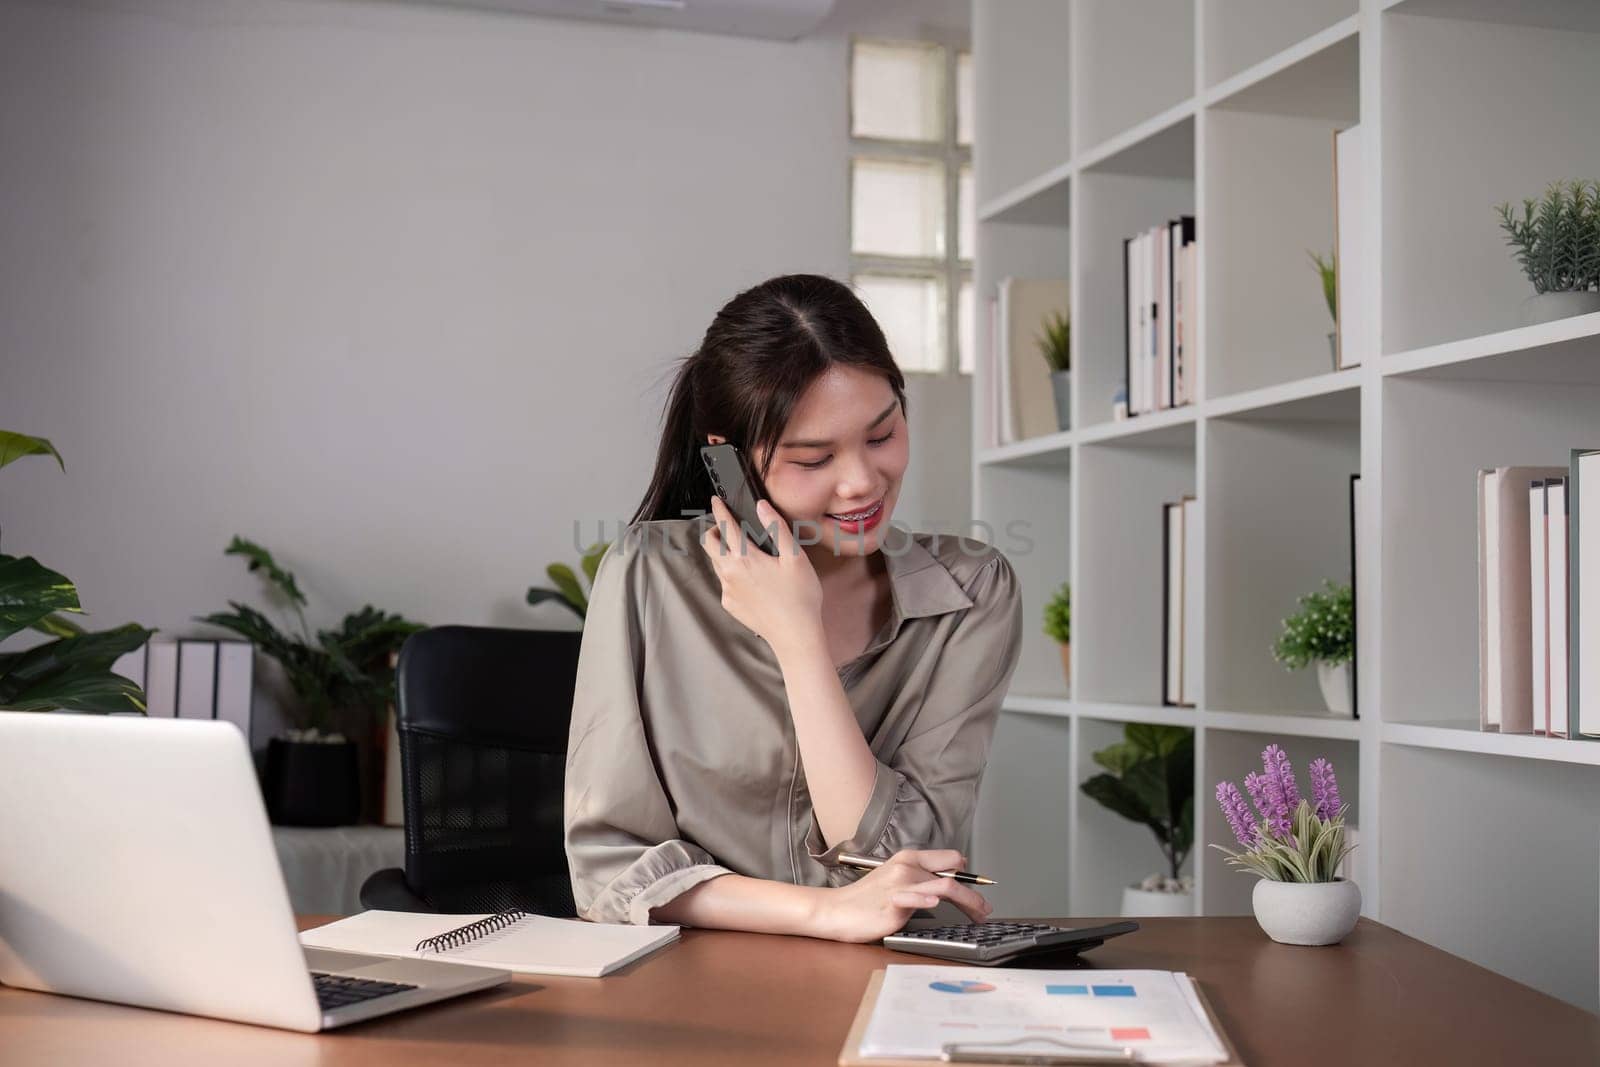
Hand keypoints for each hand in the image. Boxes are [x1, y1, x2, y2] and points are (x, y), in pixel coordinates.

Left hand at [701, 495, 822, 652]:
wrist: (795, 635)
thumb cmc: (800, 597)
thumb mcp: (795, 557)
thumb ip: (776, 528)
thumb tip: (761, 506)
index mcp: (745, 558)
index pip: (725, 526)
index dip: (719, 510)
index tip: (715, 500)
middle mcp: (729, 573)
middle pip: (709, 544)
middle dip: (714, 531)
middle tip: (727, 527)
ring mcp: (727, 591)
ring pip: (715, 563)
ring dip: (722, 552)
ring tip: (741, 551)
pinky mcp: (730, 605)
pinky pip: (723, 582)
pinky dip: (730, 573)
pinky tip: (749, 578)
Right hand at [814, 849, 992, 943]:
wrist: (837, 911)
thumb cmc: (865, 900)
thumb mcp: (895, 881)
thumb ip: (918, 879)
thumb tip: (944, 887)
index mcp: (908, 858)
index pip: (949, 858)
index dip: (968, 875)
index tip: (979, 891)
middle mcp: (907, 867)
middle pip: (952, 875)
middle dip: (975, 895)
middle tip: (985, 910)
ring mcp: (900, 885)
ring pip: (944, 886)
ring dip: (968, 902)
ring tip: (979, 915)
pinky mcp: (893, 904)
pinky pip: (915, 897)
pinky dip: (928, 899)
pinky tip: (936, 903)